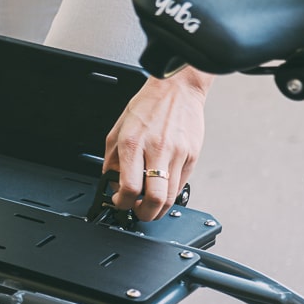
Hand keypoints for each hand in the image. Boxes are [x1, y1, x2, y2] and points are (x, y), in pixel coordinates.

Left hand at [104, 69, 212, 221]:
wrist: (177, 89)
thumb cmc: (147, 106)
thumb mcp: (117, 130)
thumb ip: (112, 160)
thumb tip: (111, 184)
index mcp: (133, 144)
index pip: (129, 187)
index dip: (123, 203)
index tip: (120, 203)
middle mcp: (157, 149)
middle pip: (154, 198)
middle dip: (144, 214)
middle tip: (138, 212)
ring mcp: (178, 154)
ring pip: (170, 196)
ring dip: (158, 208)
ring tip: (149, 205)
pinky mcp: (192, 155)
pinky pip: (181, 184)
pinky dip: (169, 193)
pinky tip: (161, 188)